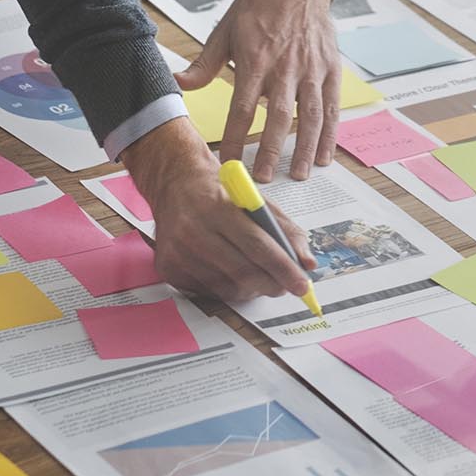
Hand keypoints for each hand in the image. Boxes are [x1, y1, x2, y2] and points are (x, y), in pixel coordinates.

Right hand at [119, 119, 317, 299]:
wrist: (174, 183)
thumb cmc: (220, 191)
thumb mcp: (256, 199)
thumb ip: (285, 230)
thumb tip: (307, 263)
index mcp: (217, 207)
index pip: (257, 245)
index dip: (283, 268)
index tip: (302, 284)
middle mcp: (193, 230)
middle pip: (242, 272)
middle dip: (272, 284)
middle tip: (287, 286)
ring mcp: (178, 251)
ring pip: (226, 287)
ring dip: (252, 289)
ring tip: (261, 278)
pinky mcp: (168, 268)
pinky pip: (208, 292)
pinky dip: (228, 289)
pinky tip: (232, 274)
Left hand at [177, 0, 339, 181]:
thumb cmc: (259, 7)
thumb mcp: (225, 30)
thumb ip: (204, 63)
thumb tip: (178, 82)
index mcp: (255, 60)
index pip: (242, 106)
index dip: (234, 136)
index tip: (227, 161)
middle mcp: (285, 67)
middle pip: (277, 116)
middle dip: (269, 150)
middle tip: (261, 178)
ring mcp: (311, 69)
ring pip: (310, 115)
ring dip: (304, 147)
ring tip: (298, 174)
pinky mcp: (331, 69)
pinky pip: (332, 106)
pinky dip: (330, 133)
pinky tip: (323, 155)